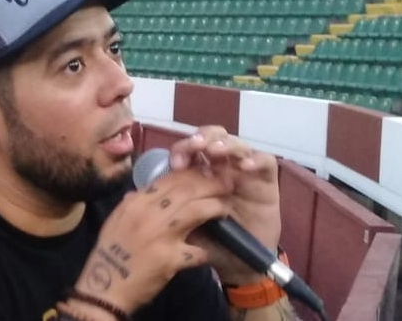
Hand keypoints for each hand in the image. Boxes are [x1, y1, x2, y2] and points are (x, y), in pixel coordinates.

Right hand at [72, 165, 232, 312]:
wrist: (105, 286)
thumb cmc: (110, 253)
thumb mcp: (116, 220)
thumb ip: (132, 203)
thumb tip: (143, 190)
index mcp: (136, 203)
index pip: (169, 179)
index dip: (192, 174)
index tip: (206, 173)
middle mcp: (148, 214)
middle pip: (187, 190)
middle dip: (210, 184)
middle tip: (226, 185)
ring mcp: (161, 236)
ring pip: (197, 211)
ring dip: (215, 207)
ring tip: (225, 209)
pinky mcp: (170, 259)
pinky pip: (197, 251)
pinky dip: (204, 252)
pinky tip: (207, 252)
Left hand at [168, 126, 279, 284]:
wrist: (239, 263)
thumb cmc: (211, 242)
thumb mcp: (185, 225)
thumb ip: (168, 207)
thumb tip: (134, 194)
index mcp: (203, 172)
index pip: (192, 149)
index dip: (182, 149)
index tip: (174, 163)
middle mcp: (224, 167)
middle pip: (214, 138)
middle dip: (203, 137)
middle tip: (195, 147)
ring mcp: (246, 172)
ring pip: (238, 144)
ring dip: (225, 144)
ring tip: (216, 152)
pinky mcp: (267, 182)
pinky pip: (266, 162)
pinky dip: (256, 160)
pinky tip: (244, 167)